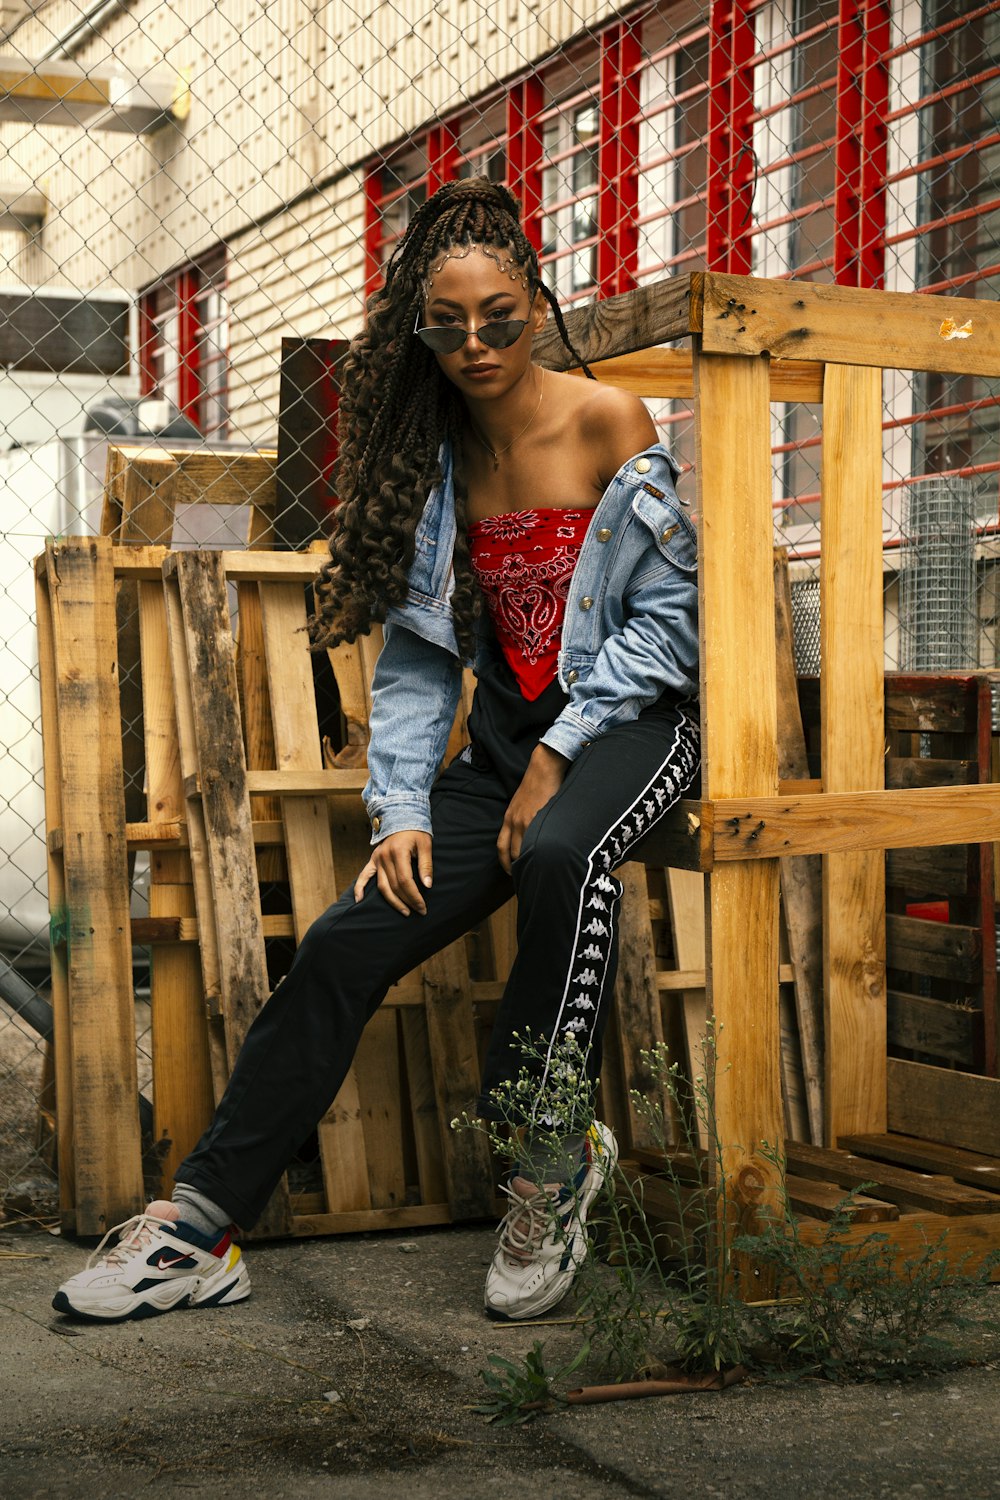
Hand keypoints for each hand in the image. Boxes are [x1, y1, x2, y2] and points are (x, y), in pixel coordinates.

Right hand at [354, 830, 432, 915]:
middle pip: (394, 886)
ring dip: (393, 901)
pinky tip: (358, 900)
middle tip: (419, 911)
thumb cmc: (416, 831)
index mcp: (398, 852)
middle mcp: (384, 857)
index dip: (414, 896)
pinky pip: (364, 876)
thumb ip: (426, 865)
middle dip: (407, 901)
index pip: (405, 881)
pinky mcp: (373, 859)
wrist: (401, 815)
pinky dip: (360, 888)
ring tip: (404, 911)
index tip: (423, 906)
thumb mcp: (426, 845)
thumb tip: (427, 885)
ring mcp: (377, 859)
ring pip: (382, 886)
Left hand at [497, 744, 568, 873]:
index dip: (505, 863)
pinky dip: (540, 852)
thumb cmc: (538, 784)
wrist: (544, 767)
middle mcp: (514, 821)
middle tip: (526, 878)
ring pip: (524, 850)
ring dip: (530, 863)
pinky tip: (548, 858)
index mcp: (509, 818)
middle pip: (512, 853)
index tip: (512, 873)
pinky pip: (537, 841)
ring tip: (539, 872)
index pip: (501, 847)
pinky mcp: (538, 817)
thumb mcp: (523, 804)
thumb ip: (523, 819)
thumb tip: (528, 835)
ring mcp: (526, 820)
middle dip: (518, 868)